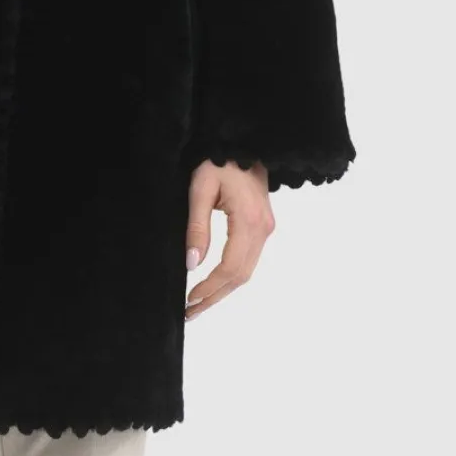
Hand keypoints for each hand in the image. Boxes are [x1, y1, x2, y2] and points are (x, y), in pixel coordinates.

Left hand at [184, 158, 273, 320]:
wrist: (243, 144)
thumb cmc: (218, 161)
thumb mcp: (200, 190)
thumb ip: (197, 228)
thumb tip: (192, 264)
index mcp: (248, 221)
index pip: (230, 267)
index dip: (210, 287)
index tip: (189, 299)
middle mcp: (263, 229)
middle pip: (241, 275)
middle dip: (215, 297)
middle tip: (191, 312)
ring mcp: (266, 229)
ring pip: (247, 271)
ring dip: (224, 290)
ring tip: (199, 304)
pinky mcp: (263, 227)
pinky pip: (249, 260)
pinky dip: (232, 277)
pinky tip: (214, 284)